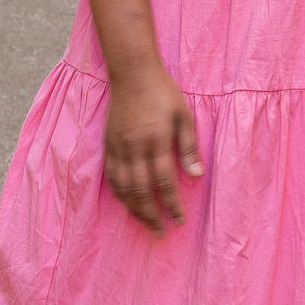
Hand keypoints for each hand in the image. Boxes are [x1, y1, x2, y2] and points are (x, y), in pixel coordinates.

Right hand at [102, 64, 201, 234]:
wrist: (132, 73)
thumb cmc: (163, 92)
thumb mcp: (184, 115)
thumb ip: (189, 146)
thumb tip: (196, 175)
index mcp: (156, 141)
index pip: (164, 182)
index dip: (172, 205)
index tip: (179, 220)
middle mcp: (134, 148)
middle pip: (140, 191)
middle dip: (151, 215)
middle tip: (161, 231)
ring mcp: (118, 147)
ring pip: (123, 187)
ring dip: (134, 209)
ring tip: (145, 223)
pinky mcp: (107, 144)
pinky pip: (111, 176)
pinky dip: (119, 194)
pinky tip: (127, 203)